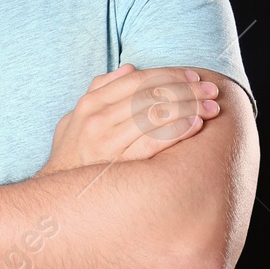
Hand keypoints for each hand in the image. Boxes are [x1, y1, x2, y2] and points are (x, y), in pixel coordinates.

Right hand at [37, 64, 218, 175]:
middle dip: (186, 89)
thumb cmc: (72, 156)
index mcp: (90, 104)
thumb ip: (100, 90)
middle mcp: (99, 120)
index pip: (137, 80)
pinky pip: (154, 143)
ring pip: (156, 115)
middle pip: (151, 95)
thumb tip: (130, 69)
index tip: (191, 76)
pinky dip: (177, 131)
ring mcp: (108, 143)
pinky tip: (196, 125)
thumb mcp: (75, 117)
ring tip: (212, 107)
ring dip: (189, 107)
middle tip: (211, 89)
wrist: (57, 199)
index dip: (169, 74)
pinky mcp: (120, 166)